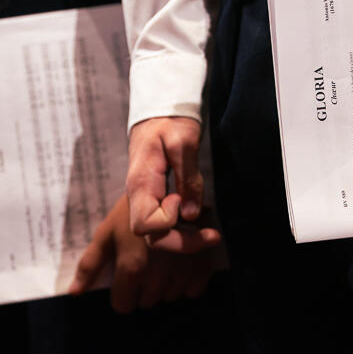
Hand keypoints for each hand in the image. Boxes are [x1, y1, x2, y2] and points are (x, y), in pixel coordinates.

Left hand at [70, 194, 219, 312]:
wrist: (174, 190)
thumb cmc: (134, 212)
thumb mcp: (107, 232)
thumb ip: (90, 264)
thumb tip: (74, 293)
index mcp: (132, 268)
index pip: (123, 305)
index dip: (122, 293)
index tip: (126, 277)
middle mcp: (158, 276)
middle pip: (147, 302)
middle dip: (144, 288)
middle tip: (146, 262)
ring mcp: (182, 273)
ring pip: (169, 297)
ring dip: (166, 285)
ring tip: (164, 258)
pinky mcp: (203, 267)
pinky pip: (192, 291)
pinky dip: (187, 282)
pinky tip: (182, 263)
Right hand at [125, 116, 217, 251]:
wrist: (159, 110)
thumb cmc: (169, 121)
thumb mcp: (183, 142)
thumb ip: (188, 178)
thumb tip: (191, 214)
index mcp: (140, 183)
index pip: (144, 225)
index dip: (166, 220)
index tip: (180, 198)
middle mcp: (139, 196)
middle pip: (152, 238)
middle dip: (182, 243)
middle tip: (213, 235)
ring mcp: (146, 199)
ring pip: (159, 235)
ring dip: (185, 239)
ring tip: (212, 234)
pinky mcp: (156, 198)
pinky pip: (165, 224)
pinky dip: (184, 229)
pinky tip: (200, 221)